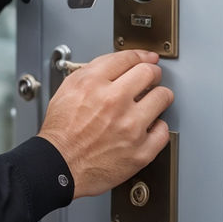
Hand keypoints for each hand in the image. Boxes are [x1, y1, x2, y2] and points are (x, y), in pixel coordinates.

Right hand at [37, 50, 172, 197]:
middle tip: (152, 78)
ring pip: (163, 98)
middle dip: (153, 73)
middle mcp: (114, 102)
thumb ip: (92, 73)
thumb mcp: (68, 89)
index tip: (148, 58)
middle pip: (149, 73)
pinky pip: (163, 130)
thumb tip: (116, 65)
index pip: (128, 58)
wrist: (59, 165)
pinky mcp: (140, 151)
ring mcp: (130, 127)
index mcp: (94, 84)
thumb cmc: (61, 132)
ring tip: (152, 102)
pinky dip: (157, 128)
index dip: (142, 56)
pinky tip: (148, 127)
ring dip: (158, 97)